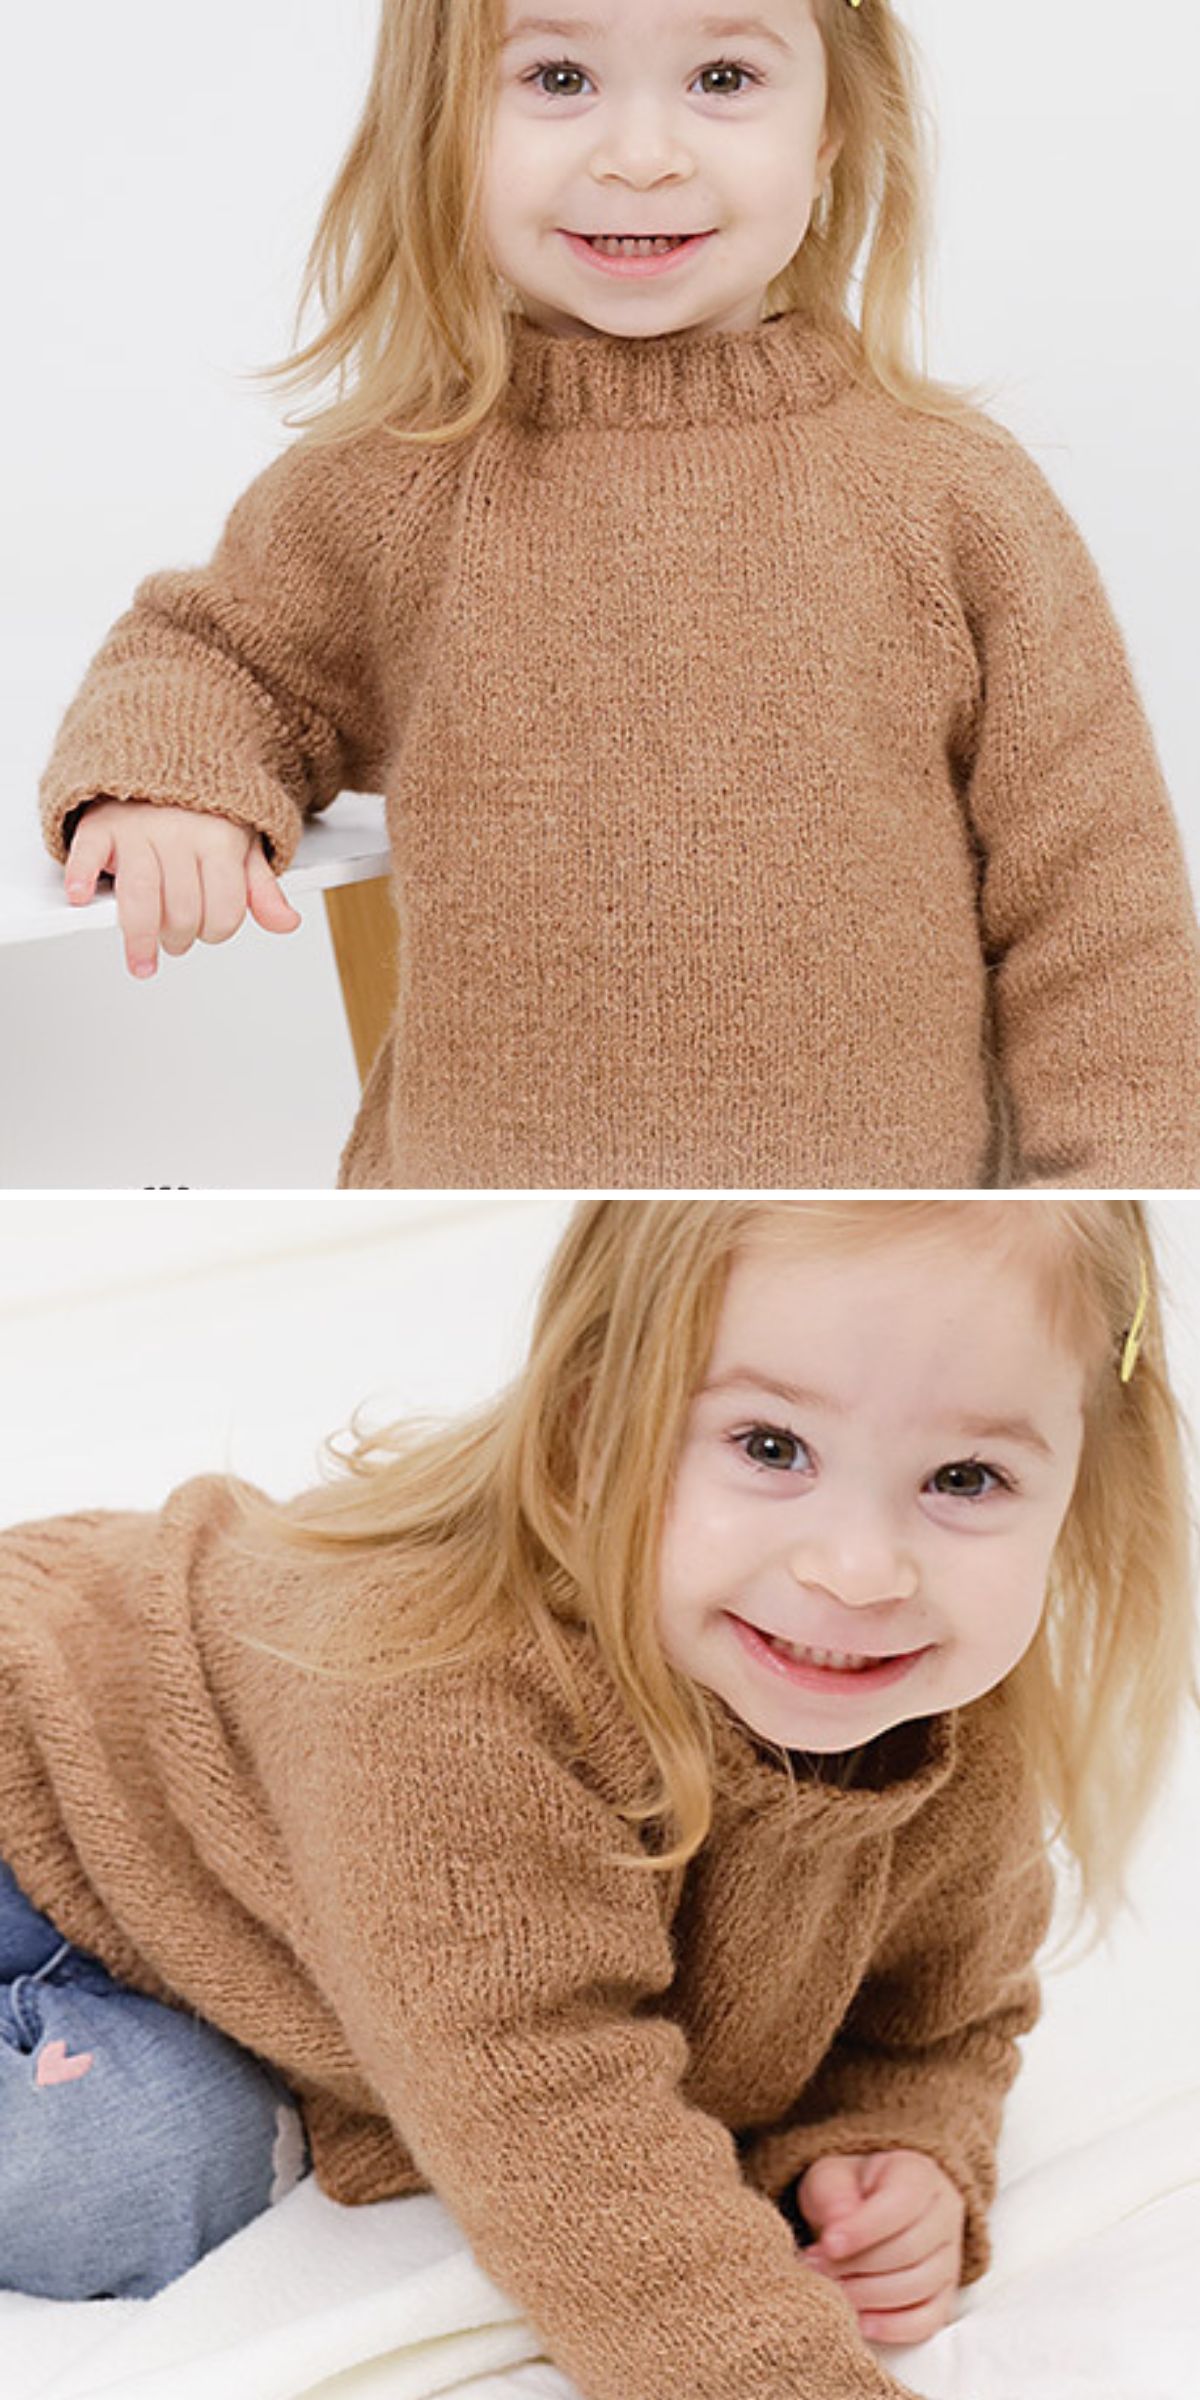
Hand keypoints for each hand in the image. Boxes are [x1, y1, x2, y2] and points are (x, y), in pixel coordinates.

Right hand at [63, 798, 300, 978]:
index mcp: (219, 840)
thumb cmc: (202, 808)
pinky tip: (83, 898)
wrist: (160, 755)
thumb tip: (286, 922)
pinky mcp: (101, 825)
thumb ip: (261, 888)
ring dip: (139, 939)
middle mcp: (179, 834)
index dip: (218, 931)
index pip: (224, 911)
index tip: (208, 931)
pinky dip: (83, 879)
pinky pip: (89, 855)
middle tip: (175, 938)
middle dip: (180, 939)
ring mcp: (138, 830)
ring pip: (140, 898)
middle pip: (181, 913)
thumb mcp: (242, 844)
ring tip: (142, 961)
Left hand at [797, 2148, 964, 2348]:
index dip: (863, 2229)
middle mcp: (944, 2215)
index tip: (827, 2244)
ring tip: (831, 2289)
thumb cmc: (848, 2190)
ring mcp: (949, 2258)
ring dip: (868, 2295)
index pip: (901, 2204)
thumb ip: (833, 2195)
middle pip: (910, 2250)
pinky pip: (928, 2320)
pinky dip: (894, 2327)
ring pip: (918, 2286)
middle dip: (858, 2265)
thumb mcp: (831, 2177)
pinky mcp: (944, 2295)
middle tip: (817, 2267)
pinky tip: (861, 2323)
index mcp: (920, 2175)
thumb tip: (839, 2226)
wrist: (865, 2207)